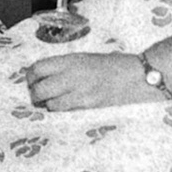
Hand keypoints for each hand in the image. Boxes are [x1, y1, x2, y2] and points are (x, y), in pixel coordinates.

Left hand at [24, 52, 161, 109]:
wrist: (141, 77)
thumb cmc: (118, 66)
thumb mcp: (88, 59)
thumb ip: (67, 67)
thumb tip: (48, 76)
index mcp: (71, 60)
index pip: (37, 68)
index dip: (31, 77)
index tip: (33, 81)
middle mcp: (71, 75)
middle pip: (38, 89)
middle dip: (36, 94)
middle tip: (40, 96)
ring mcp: (80, 93)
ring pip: (50, 104)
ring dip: (50, 105)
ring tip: (57, 103)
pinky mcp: (88, 107)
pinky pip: (66, 113)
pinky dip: (64, 112)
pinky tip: (71, 109)